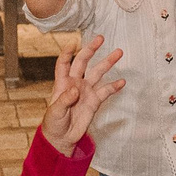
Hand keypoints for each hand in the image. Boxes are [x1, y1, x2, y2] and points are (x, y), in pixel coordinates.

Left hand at [39, 34, 123, 154]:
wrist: (62, 138)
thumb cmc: (53, 123)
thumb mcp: (55, 112)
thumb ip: (65, 100)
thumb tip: (75, 90)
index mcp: (62, 83)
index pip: (64, 63)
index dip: (67, 53)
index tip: (73, 43)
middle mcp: (75, 83)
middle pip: (83, 62)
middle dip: (91, 49)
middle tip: (101, 38)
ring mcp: (86, 91)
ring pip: (98, 73)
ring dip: (108, 63)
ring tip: (119, 53)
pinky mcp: (94, 101)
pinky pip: (106, 91)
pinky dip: (114, 86)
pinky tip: (122, 82)